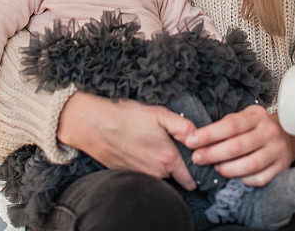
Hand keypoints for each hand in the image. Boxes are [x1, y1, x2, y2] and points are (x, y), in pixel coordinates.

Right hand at [57, 92, 197, 190]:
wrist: (96, 126)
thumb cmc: (127, 117)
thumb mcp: (159, 114)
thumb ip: (183, 126)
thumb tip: (198, 136)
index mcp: (168, 159)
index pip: (190, 179)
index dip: (195, 170)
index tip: (194, 159)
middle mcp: (156, 174)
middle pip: (176, 176)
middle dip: (178, 163)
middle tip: (170, 143)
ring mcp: (142, 177)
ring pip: (161, 176)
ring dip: (161, 164)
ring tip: (153, 143)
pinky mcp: (129, 176)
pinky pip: (146, 175)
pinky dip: (147, 165)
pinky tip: (140, 148)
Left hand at [184, 104, 294, 186]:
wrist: (286, 135)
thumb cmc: (256, 127)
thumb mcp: (243, 118)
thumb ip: (224, 126)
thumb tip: (196, 138)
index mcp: (256, 115)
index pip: (230, 125)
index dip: (208, 134)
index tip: (190, 141)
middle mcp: (269, 131)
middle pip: (237, 146)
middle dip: (213, 154)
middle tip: (197, 158)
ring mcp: (277, 150)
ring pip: (250, 165)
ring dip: (228, 169)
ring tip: (216, 168)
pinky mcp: (282, 167)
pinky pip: (260, 179)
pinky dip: (245, 180)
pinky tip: (235, 177)